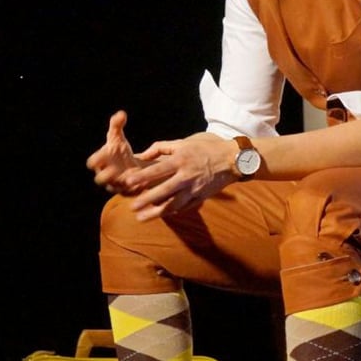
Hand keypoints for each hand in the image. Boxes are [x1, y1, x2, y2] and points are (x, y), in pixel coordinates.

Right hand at [85, 110, 144, 193]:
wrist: (129, 165)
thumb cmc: (119, 150)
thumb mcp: (118, 138)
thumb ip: (117, 125)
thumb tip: (121, 113)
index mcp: (101, 162)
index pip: (92, 162)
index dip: (96, 159)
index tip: (104, 152)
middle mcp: (106, 175)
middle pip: (100, 179)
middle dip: (106, 175)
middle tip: (114, 169)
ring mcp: (116, 184)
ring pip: (116, 187)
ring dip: (122, 183)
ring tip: (131, 177)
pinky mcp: (128, 191)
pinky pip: (130, 192)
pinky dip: (136, 188)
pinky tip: (144, 182)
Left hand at [122, 133, 237, 221]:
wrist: (233, 159)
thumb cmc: (207, 147)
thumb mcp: (184, 142)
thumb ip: (161, 147)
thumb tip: (143, 154)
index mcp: (181, 160)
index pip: (157, 170)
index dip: (142, 177)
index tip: (127, 182)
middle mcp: (186, 176)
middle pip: (163, 191)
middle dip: (146, 200)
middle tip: (132, 207)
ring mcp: (194, 189)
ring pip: (173, 204)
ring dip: (156, 213)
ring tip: (142, 218)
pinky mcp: (201, 197)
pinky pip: (185, 207)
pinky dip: (172, 211)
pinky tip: (162, 214)